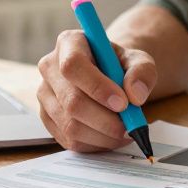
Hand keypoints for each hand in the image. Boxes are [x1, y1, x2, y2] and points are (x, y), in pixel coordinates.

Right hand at [36, 30, 158, 151]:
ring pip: (70, 125)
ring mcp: (45, 94)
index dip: (97, 87)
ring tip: (125, 132)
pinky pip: (69, 140)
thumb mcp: (139, 61)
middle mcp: (50, 67)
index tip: (123, 103)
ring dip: (102, 135)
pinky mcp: (47, 118)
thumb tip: (135, 94)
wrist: (108, 77)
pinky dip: (95, 144)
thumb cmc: (121, 66)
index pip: (73, 65)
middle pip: (71, 101)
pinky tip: (111, 137)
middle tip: (129, 127)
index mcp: (69, 43)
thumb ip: (142, 72)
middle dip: (105, 120)